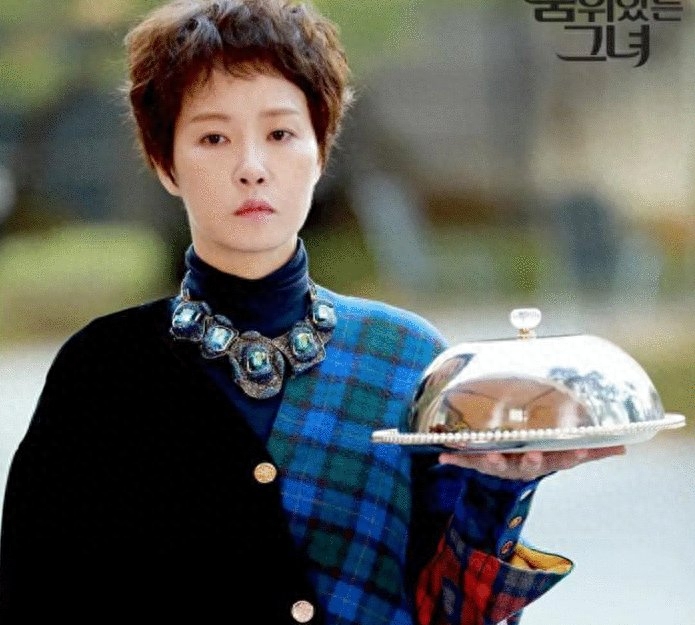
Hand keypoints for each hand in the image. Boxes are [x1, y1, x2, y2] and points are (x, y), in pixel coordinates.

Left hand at [438, 446, 626, 480]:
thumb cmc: (542, 456)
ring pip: (496, 464)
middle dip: (530, 460)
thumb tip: (624, 446)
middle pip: (529, 465)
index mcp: (545, 460)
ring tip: (487, 456)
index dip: (570, 454)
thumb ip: (593, 449)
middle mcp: (523, 465)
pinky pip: (466, 460)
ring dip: (490, 460)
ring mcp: (501, 465)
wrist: (510, 471)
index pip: (563, 459)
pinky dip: (455, 458)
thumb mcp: (566, 454)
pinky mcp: (479, 462)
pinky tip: (442, 454)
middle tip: (533, 455)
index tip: (578, 448)